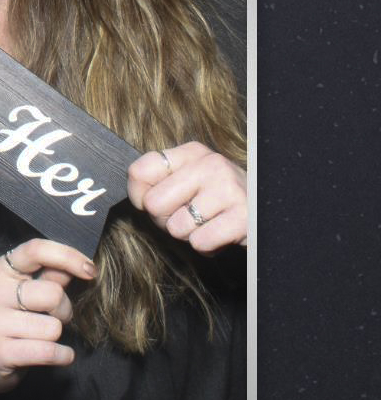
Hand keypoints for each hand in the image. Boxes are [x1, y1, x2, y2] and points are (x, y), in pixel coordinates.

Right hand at [0, 239, 95, 397]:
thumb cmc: (15, 319)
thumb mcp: (28, 292)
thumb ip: (53, 276)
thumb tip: (83, 265)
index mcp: (0, 269)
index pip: (36, 250)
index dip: (69, 257)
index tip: (91, 271)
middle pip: (52, 294)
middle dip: (64, 309)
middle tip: (53, 317)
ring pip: (53, 327)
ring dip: (56, 335)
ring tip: (41, 336)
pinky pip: (49, 352)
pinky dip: (62, 355)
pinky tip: (54, 354)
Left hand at [127, 142, 247, 250]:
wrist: (263, 210)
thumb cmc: (218, 199)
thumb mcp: (190, 180)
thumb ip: (158, 182)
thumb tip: (136, 196)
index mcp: (192, 153)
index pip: (140, 171)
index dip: (139, 195)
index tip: (154, 201)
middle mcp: (211, 164)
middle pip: (154, 204)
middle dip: (166, 220)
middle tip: (189, 216)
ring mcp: (228, 189)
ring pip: (176, 228)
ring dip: (190, 234)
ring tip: (209, 223)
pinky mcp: (242, 217)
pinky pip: (199, 243)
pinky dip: (207, 247)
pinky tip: (221, 234)